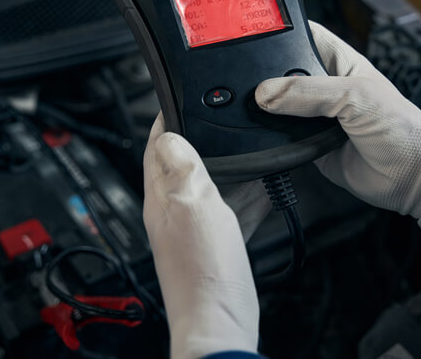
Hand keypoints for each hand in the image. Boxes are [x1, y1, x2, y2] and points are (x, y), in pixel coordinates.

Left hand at [143, 115, 258, 358]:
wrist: (219, 322)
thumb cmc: (204, 272)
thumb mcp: (193, 206)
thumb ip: (182, 169)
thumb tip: (169, 136)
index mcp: (161, 198)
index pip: (156, 148)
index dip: (165, 120)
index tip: (176, 98)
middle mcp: (173, 212)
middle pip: (183, 164)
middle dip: (201, 139)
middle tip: (219, 121)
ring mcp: (195, 230)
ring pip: (210, 186)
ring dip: (228, 168)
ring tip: (249, 152)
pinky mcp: (215, 246)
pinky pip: (230, 212)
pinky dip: (245, 198)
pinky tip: (263, 192)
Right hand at [256, 21, 420, 227]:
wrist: (410, 177)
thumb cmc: (400, 128)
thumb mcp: (355, 97)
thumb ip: (308, 92)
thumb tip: (266, 94)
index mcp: (338, 62)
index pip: (302, 36)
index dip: (279, 33)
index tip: (252, 37)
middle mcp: (323, 87)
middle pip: (280, 72)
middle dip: (264, 77)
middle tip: (251, 85)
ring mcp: (313, 117)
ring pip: (276, 106)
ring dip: (266, 110)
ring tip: (258, 110)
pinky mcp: (306, 143)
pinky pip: (279, 138)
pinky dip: (271, 138)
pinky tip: (267, 136)